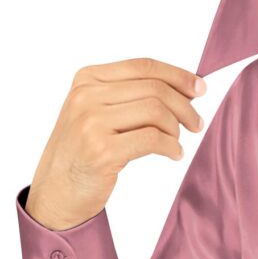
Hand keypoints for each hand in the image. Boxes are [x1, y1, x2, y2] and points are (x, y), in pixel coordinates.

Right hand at [25, 57, 206, 230]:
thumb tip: (188, 86)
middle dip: (185, 106)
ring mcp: (90, 123)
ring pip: (156, 111)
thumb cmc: (85, 150)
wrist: (56, 192)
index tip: (200, 89)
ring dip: (176, 127)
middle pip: (155, 89)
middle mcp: (85, 96)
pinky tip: (174, 154)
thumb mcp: (99, 111)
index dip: (179, 76)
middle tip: (196, 123)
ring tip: (177, 141)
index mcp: (87, 79)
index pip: (144, 67)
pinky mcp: (101, 150)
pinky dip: (171, 146)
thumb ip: (132, 94)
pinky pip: (153, 139)